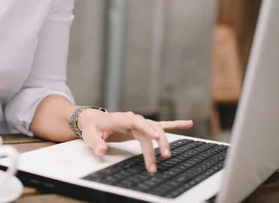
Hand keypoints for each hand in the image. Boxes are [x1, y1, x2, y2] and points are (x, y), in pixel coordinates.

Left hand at [78, 110, 192, 173]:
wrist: (94, 120)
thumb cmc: (93, 127)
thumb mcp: (90, 135)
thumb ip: (96, 143)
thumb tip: (101, 151)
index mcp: (120, 119)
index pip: (136, 122)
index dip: (146, 128)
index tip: (155, 137)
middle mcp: (133, 119)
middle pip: (149, 130)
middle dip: (156, 144)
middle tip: (162, 158)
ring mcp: (140, 122)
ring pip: (156, 130)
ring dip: (163, 142)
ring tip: (168, 156)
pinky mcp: (143, 127)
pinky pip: (161, 125)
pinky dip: (174, 124)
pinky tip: (188, 123)